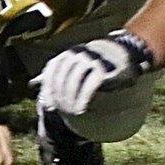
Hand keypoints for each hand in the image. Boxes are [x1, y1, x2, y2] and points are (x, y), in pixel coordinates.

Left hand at [31, 30, 154, 115]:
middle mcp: (78, 53)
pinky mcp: (104, 66)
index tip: (48, 105)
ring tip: (71, 112)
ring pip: (75, 79)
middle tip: (62, 111)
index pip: (53, 70)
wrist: (124, 55)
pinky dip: (84, 96)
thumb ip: (62, 78)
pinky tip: (81, 108)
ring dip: (71, 97)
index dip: (49, 88)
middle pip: (63, 76)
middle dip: (60, 95)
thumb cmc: (97, 67)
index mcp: (69, 53)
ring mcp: (90, 58)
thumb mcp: (78, 69)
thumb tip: (40, 93)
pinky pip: (91, 82)